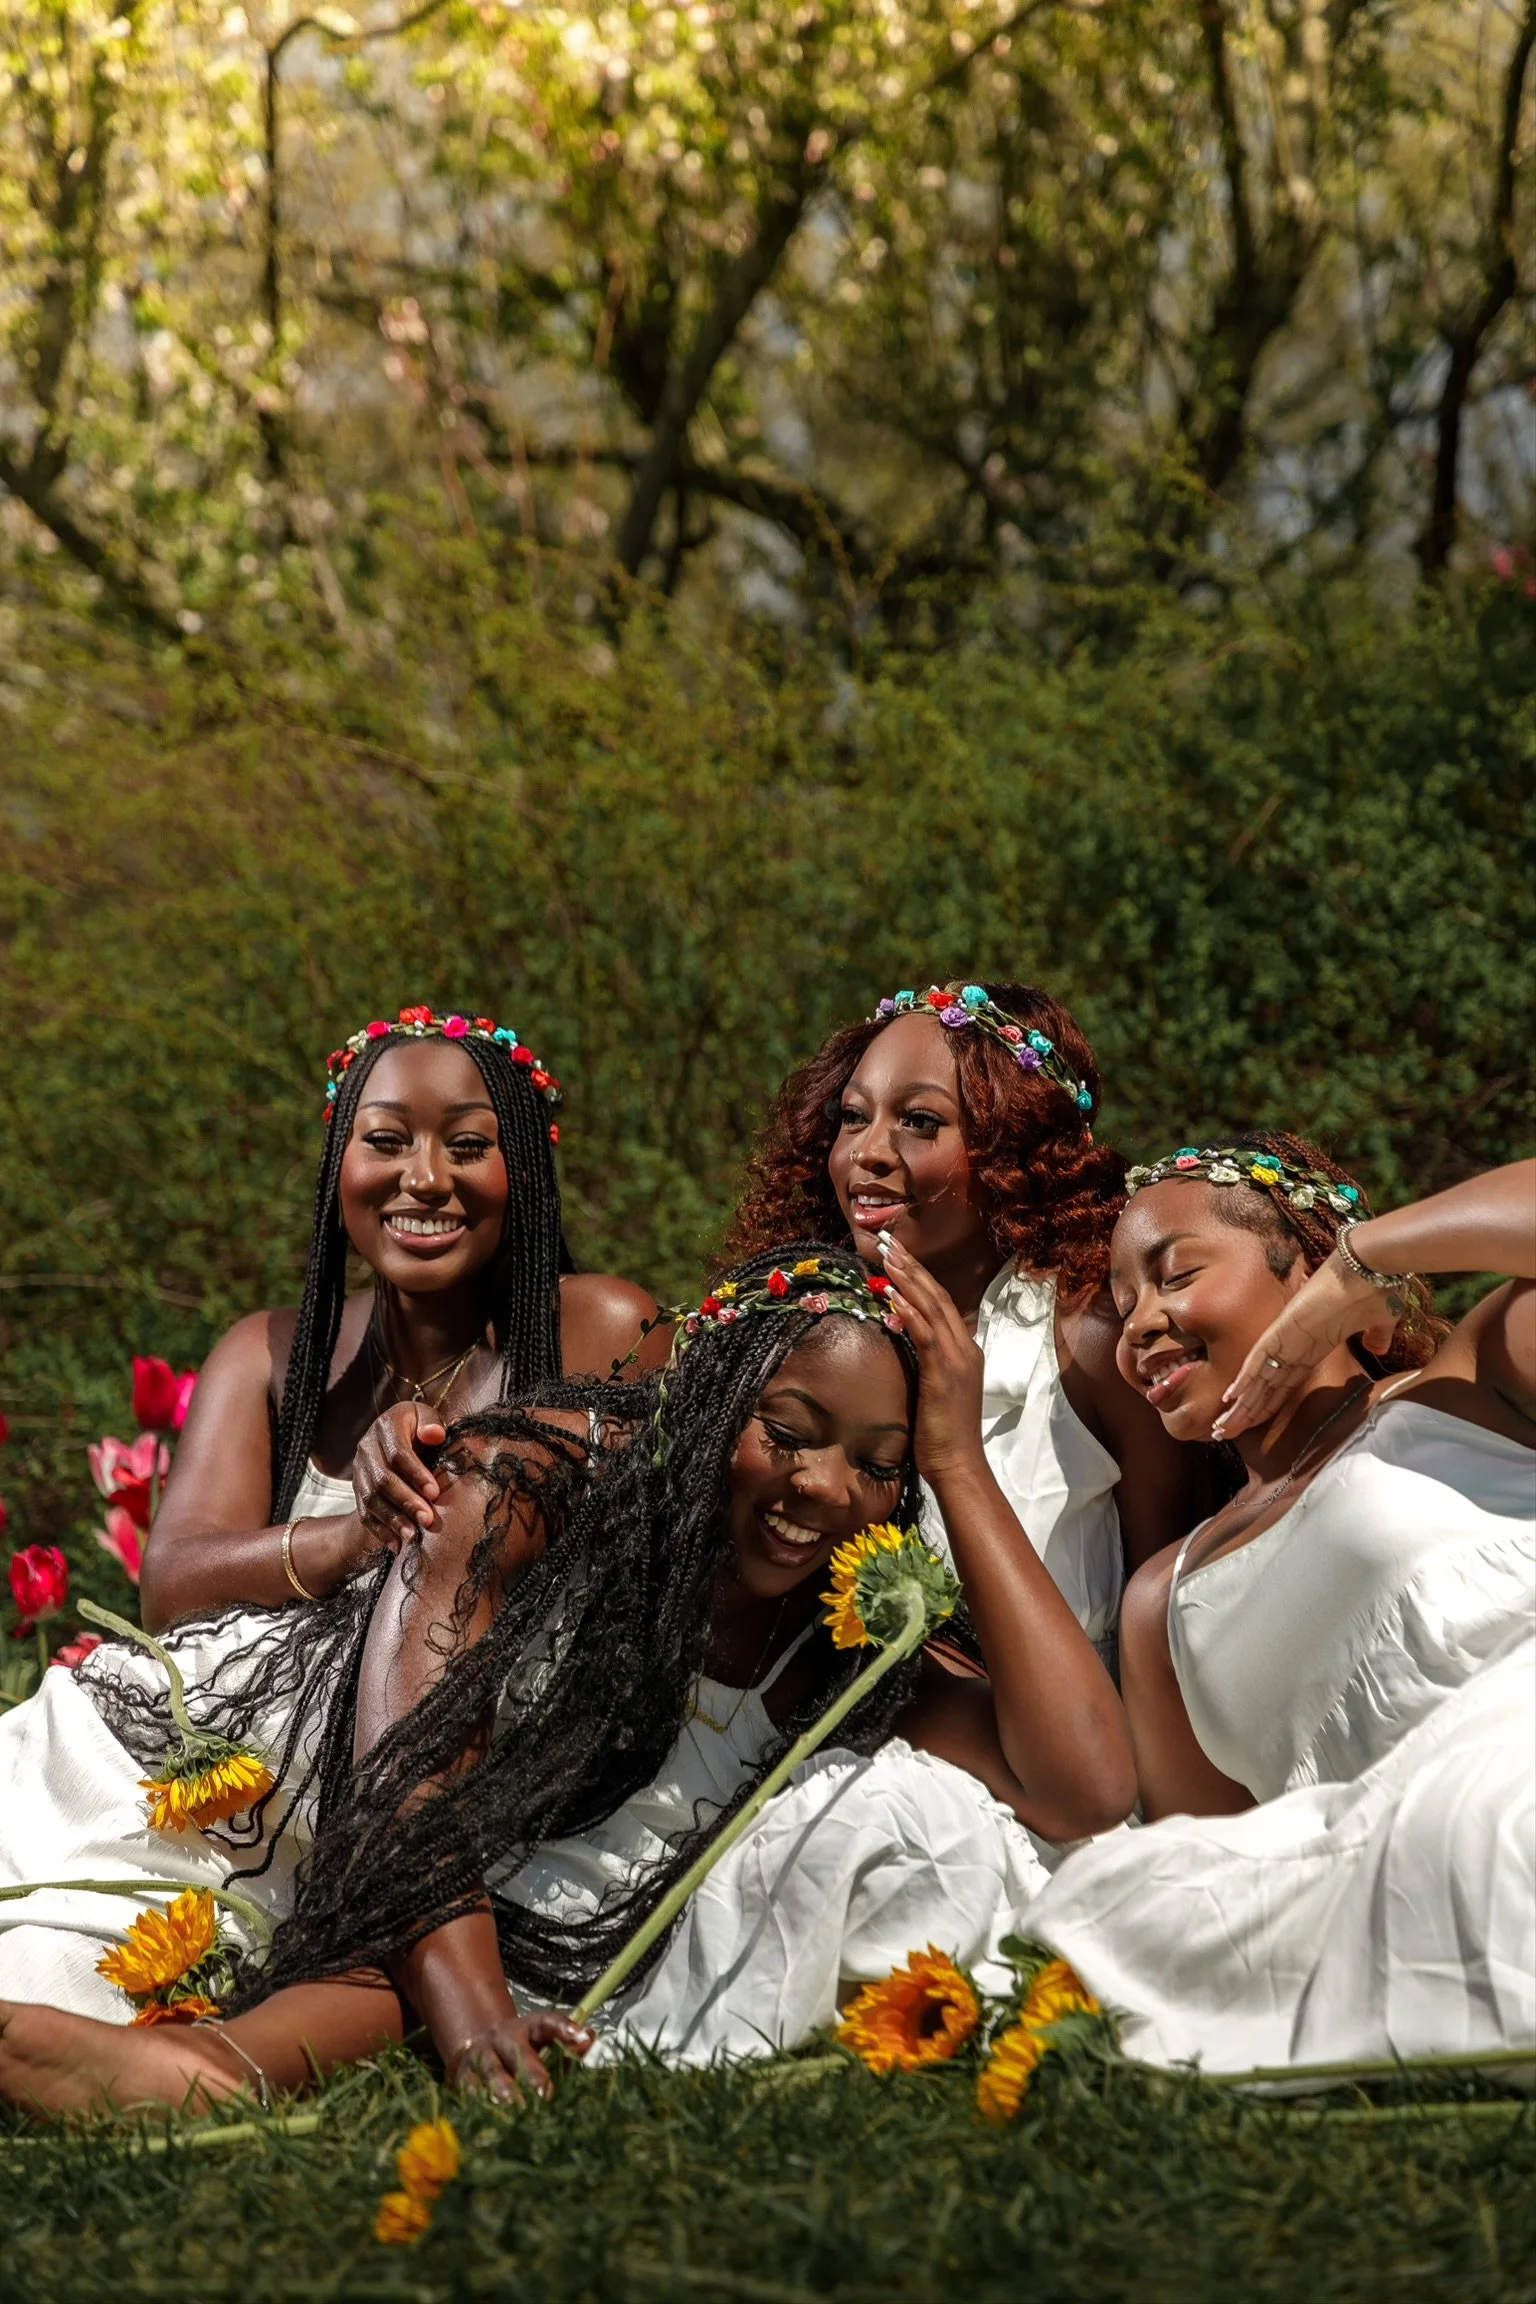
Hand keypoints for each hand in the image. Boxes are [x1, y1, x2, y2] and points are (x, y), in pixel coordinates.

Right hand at [352, 1402, 445, 1547]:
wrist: (396, 1434)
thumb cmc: (420, 1427)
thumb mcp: (426, 1417)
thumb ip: (431, 1423)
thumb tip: (435, 1435)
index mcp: (386, 1426)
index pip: (398, 1453)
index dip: (416, 1474)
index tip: (435, 1493)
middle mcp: (367, 1448)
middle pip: (382, 1479)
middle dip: (405, 1501)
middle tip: (427, 1520)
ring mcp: (359, 1470)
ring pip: (370, 1499)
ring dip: (392, 1520)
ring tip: (413, 1536)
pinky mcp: (357, 1489)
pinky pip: (364, 1513)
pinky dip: (380, 1531)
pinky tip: (396, 1545)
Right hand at [443, 2007, 593, 2101]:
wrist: (475, 2051)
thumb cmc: (521, 2053)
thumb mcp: (543, 2046)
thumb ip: (567, 2046)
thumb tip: (589, 2039)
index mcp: (528, 2027)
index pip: (548, 2022)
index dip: (565, 2028)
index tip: (581, 2037)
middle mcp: (503, 2037)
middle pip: (516, 2050)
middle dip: (530, 2071)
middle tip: (544, 2091)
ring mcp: (480, 2056)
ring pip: (490, 2071)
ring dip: (501, 2089)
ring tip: (513, 2106)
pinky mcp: (462, 2076)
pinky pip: (468, 2089)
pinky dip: (477, 2102)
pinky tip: (486, 2118)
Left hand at [875, 1234, 985, 1482]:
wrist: (958, 1465)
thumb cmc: (942, 1435)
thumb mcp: (936, 1390)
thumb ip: (927, 1364)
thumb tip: (907, 1345)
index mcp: (965, 1351)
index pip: (940, 1303)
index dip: (918, 1277)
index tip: (896, 1255)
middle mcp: (966, 1348)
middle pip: (937, 1295)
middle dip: (911, 1266)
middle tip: (888, 1241)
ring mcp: (958, 1358)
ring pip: (932, 1306)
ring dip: (907, 1278)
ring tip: (887, 1254)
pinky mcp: (945, 1371)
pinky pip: (925, 1332)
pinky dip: (909, 1309)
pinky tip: (891, 1292)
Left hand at [1215, 1250, 1399, 1438]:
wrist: (1372, 1264)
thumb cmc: (1377, 1288)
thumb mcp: (1380, 1321)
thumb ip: (1376, 1336)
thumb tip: (1378, 1348)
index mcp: (1313, 1344)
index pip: (1284, 1381)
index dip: (1267, 1403)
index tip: (1252, 1420)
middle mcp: (1295, 1343)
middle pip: (1265, 1385)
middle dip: (1246, 1411)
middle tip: (1222, 1433)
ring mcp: (1288, 1336)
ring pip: (1258, 1378)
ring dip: (1241, 1404)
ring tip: (1220, 1428)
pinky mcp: (1285, 1328)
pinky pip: (1262, 1358)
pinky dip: (1246, 1378)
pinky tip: (1230, 1397)